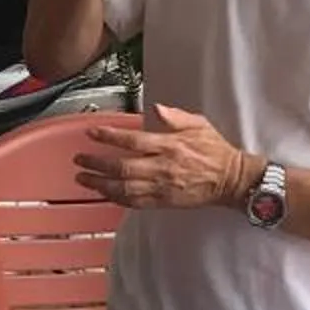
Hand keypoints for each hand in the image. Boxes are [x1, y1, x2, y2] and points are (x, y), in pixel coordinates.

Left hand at [75, 101, 257, 211]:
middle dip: (97, 163)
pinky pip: (135, 202)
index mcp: (170, 145)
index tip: (92, 132)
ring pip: (124, 188)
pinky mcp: (164, 202)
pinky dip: (117, 199)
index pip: (133, 140)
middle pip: (122, 167)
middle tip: (79, 160)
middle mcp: (163, 167)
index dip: (109, 136)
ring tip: (83, 178)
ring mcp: (162, 187)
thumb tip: (155, 108)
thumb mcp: (199, 124)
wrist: (231, 179)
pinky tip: (104, 193)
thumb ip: (175, 116)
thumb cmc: (215, 150)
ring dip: (101, 184)